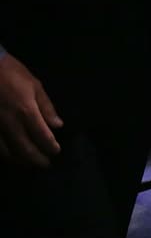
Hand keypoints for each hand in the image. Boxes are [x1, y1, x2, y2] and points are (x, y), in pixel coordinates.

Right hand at [0, 53, 61, 167]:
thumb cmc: (11, 73)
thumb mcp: (34, 85)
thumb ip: (46, 106)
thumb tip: (57, 125)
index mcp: (26, 111)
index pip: (42, 136)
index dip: (50, 146)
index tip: (56, 151)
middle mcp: (10, 123)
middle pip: (24, 148)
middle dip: (36, 159)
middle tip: (45, 164)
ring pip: (6, 151)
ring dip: (19, 160)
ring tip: (28, 163)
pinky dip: (4, 153)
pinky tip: (10, 155)